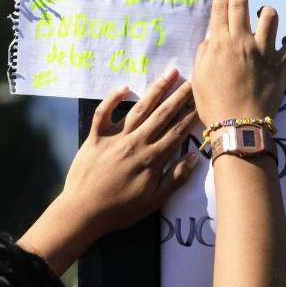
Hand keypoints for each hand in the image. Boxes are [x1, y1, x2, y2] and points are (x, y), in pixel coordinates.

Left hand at [59, 68, 200, 233]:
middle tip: (192, 80)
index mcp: (152, 159)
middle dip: (179, 96)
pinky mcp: (95, 137)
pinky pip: (103, 112)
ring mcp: (115, 137)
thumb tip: (194, 157)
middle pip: (162, 115)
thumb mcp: (154, 202)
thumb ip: (175, 179)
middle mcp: (136, 142)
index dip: (190, 116)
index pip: (177, 132)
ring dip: (156, 90)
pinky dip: (112, 98)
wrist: (83, 212)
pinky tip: (125, 88)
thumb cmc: (120, 210)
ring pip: (139, 108)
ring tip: (170, 74)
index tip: (202, 101)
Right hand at [192, 0, 285, 124]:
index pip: (221, 9)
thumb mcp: (199, 78)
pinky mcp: (280, 66)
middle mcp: (243, 42)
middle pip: (242, 5)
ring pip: (271, 18)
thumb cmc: (213, 104)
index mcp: (220, 44)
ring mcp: (264, 53)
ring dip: (267, 12)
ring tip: (263, 15)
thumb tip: (211, 40)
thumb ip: (204, 54)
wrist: (239, 126)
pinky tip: (284, 42)